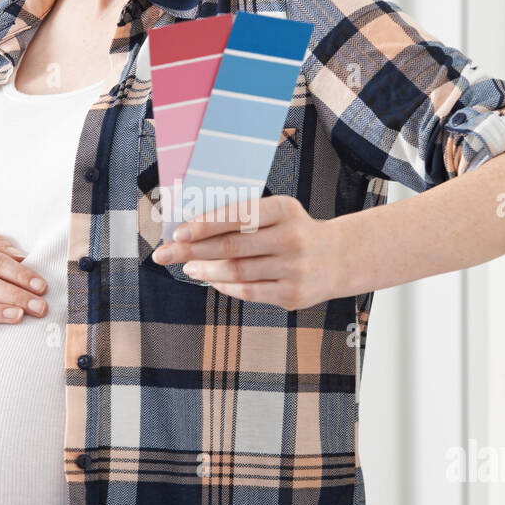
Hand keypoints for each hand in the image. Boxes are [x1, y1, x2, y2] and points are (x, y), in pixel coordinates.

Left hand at [151, 196, 341, 310]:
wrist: (338, 258)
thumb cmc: (295, 232)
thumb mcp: (278, 214)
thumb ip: (243, 219)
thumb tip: (193, 232)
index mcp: (285, 209)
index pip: (238, 215)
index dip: (205, 224)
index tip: (178, 232)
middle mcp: (292, 238)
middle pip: (232, 245)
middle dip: (193, 250)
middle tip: (167, 253)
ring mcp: (294, 268)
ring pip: (237, 271)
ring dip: (205, 270)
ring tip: (188, 267)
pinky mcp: (293, 294)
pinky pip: (248, 291)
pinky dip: (224, 286)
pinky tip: (211, 280)